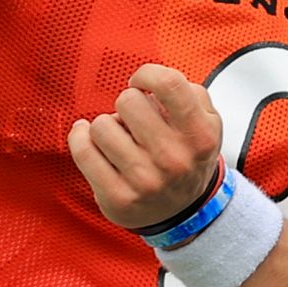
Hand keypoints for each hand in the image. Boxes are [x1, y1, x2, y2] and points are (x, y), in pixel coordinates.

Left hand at [68, 64, 224, 230]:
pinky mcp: (118, 197)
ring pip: (101, 125)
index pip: (168, 83)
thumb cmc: (187, 155)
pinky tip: (88, 138)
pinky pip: (83, 151)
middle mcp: (174, 159)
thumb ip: (188, 91)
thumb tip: (147, 81)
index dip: (147, 74)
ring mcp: (145, 181)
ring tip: (121, 138)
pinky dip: (80, 138)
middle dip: (127, 104)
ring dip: (107, 126)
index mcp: (200, 135)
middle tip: (134, 120)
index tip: (141, 83)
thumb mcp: (207, 122)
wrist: (183, 212)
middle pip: (128, 100)